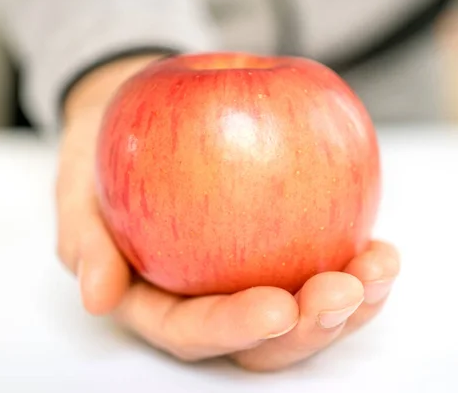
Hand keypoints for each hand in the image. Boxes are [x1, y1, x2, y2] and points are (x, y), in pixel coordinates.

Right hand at [55, 55, 399, 370]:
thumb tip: (97, 295)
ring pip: (303, 313)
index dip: (235, 328)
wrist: (137, 118)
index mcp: (158, 301)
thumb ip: (85, 240)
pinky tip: (381, 248)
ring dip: (350, 303)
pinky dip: (356, 265)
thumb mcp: (77, 189)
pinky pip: (322, 265)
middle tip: (346, 290)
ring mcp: (248, 277)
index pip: (193, 329)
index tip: (278, 306)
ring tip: (380, 267)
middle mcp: (208, 300)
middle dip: (309, 328)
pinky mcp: (281, 247)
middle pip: (261, 340)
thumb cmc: (105, 159)